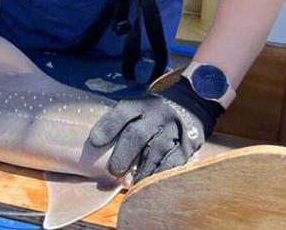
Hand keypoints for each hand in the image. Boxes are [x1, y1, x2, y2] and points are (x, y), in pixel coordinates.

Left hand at [88, 78, 223, 181]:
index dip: (107, 127)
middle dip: (123, 154)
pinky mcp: (187, 144)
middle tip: (113, 170)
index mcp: (141, 104)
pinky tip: (150, 181)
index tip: (94, 142)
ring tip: (130, 182)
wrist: (191, 103)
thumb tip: (95, 150)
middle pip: (137, 134)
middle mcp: (157, 115)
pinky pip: (173, 161)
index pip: (122, 113)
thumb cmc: (154, 113)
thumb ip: (121, 124)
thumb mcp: (139, 108)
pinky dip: (160, 172)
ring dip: (141, 169)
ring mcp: (173, 129)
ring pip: (155, 150)